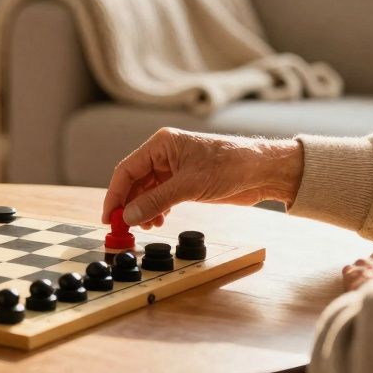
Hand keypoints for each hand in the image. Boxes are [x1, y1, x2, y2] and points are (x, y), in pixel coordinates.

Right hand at [103, 128, 303, 226]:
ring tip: (146, 226)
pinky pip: (161, 197)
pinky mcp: (185, 183)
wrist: (262, 171)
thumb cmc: (230, 165)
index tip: (109, 216)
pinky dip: (156, 210)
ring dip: (143, 210)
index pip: (127, 169)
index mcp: (161, 145)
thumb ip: (156, 200)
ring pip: (146, 192)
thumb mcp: (189, 185)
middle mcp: (164, 155)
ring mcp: (174, 169)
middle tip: (124, 227)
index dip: (115, 194)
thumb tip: (129, 215)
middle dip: (129, 204)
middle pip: (134, 182)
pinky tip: (158, 221)